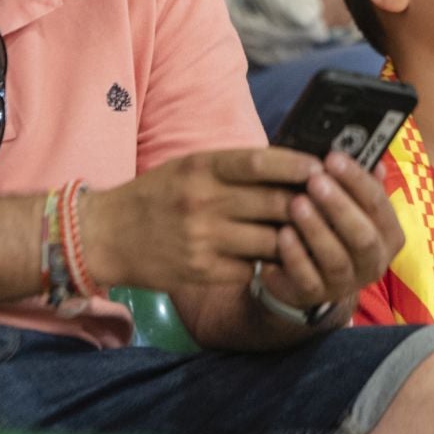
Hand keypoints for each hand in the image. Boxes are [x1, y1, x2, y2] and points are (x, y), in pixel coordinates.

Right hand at [88, 147, 314, 290]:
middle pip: (274, 203)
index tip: (319, 166)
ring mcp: (204, 240)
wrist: (107, 235)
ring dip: (292, 237)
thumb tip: (289, 166)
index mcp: (201, 168)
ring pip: (271, 240)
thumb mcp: (189, 167)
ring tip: (304, 232)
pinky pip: (252, 267)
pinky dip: (265, 262)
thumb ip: (233, 167)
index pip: (260, 162)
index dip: (296, 165)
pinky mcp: (203, 271)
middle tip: (326, 203)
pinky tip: (267, 255)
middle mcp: (203, 202)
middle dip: (306, 204)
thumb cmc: (157, 195)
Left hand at [254, 151, 404, 310]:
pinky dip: (295, 256)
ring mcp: (345, 283)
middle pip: (363, 236)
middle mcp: (373, 261)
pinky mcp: (314, 296)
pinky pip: (307, 279)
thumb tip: (373, 158)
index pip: (379, 204)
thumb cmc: (332, 226)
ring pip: (336, 259)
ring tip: (296, 203)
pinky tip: (282, 233)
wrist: (308, 274)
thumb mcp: (349, 204)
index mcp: (388, 234)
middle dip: (339, 206)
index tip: (333, 157)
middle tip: (315, 180)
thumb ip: (360, 183)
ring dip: (316, 229)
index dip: (357, 180)